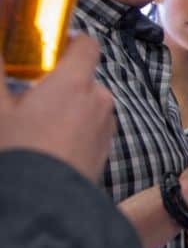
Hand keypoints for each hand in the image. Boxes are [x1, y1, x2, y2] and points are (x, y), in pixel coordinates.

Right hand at [0, 34, 114, 182]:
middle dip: (59, 84)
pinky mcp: (106, 147)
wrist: (43, 205)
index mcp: (75, 83)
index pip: (87, 44)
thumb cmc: (20, 152)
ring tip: (36, 128)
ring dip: (67, 107)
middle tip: (29, 100)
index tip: (50, 49)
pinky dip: (75, 128)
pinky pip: (91, 126)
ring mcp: (106, 125)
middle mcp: (98, 99)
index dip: (71, 41)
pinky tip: (51, 145)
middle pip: (82, 78)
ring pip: (87, 103)